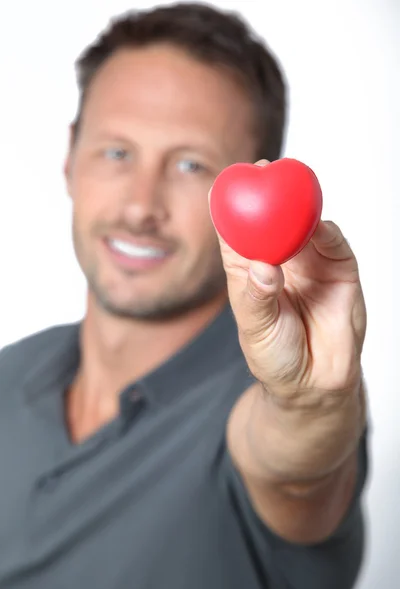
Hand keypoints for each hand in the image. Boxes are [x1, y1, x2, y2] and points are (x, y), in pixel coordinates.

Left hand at [211, 160, 366, 406]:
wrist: (315, 383)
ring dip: (300, 205)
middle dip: (268, 192)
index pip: (238, 234)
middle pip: (273, 219)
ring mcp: (311, 264)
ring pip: (306, 226)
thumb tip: (264, 267)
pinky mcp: (339, 272)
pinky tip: (319, 225)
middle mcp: (281, 261)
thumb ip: (259, 299)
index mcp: (250, 272)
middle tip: (262, 168)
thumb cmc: (276, 356)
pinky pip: (335, 245)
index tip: (223, 184)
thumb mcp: (258, 330)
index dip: (231, 208)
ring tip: (291, 186)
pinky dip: (328, 232)